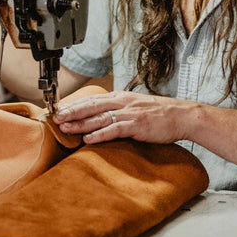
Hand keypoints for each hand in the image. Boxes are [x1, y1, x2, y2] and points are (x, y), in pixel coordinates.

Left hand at [53, 91, 188, 143]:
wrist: (181, 115)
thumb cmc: (159, 114)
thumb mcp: (135, 107)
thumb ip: (118, 110)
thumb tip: (100, 118)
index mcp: (120, 97)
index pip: (92, 99)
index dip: (74, 105)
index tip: (59, 111)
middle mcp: (122, 102)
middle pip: (91, 106)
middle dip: (72, 112)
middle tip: (55, 118)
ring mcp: (129, 113)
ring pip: (99, 117)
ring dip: (80, 123)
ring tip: (65, 128)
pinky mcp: (137, 125)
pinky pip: (114, 129)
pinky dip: (100, 134)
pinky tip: (88, 139)